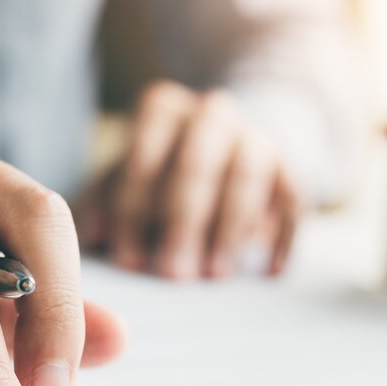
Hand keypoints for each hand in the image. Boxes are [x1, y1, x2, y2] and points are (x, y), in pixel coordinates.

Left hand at [76, 81, 301, 278]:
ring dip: (231, 229)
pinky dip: (284, 238)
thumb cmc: (162, 171)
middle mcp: (212, 114)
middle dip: (184, 223)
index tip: (129, 262)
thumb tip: (93, 237)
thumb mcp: (127, 177)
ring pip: (247, 177)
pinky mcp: (291, 170)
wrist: (229, 145)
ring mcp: (257, 138)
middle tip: (174, 275)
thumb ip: (103, 202)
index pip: (145, 155)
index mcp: (163, 110)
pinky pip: (294, 201)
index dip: (134, 210)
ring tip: (215, 275)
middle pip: (198, 165)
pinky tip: (270, 273)